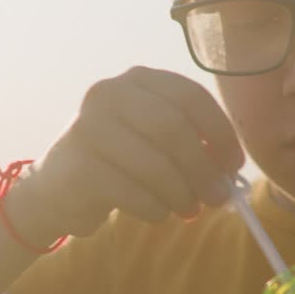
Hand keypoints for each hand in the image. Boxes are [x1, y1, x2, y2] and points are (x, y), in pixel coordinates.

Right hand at [9, 66, 243, 241]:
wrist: (60, 188)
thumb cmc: (122, 162)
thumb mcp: (156, 141)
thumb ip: (193, 144)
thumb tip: (229, 172)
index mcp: (137, 80)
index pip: (190, 96)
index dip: (220, 132)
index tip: (234, 165)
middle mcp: (109, 94)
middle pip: (172, 128)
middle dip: (202, 168)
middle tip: (219, 197)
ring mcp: (88, 128)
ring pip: (155, 164)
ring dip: (182, 194)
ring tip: (189, 209)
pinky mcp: (79, 167)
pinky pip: (134, 193)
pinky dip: (157, 209)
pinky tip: (158, 213)